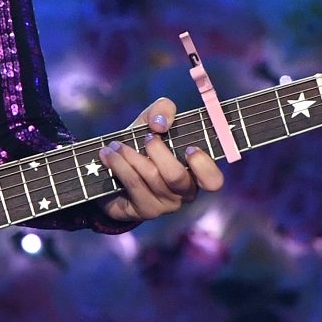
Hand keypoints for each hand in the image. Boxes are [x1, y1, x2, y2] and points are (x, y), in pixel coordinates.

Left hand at [101, 96, 225, 224]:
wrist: (113, 171)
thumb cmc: (142, 144)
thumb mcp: (153, 122)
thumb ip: (162, 110)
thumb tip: (160, 124)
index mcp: (196, 173)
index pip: (213, 181)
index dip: (204, 166)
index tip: (189, 148)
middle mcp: (184, 193)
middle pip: (177, 177)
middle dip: (159, 151)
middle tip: (146, 137)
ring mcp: (164, 205)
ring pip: (151, 178)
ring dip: (131, 155)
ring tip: (116, 145)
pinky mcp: (143, 210)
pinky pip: (133, 185)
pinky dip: (119, 165)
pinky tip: (108, 155)